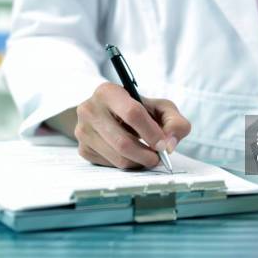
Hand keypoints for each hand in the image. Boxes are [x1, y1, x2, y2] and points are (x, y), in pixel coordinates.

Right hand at [75, 82, 190, 168]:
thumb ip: (174, 122)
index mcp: (108, 92)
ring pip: (117, 157)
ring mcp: (82, 130)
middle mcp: (89, 109)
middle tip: (158, 158)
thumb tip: (169, 145)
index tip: (162, 145)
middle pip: (123, 142)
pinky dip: (127, 164)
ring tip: (147, 156)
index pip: (132, 113)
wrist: (112, 115)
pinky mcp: (83, 149)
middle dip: (146, 154)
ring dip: (138, 162)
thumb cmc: (140, 110)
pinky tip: (132, 155)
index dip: (151, 132)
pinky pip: (110, 165)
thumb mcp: (161, 108)